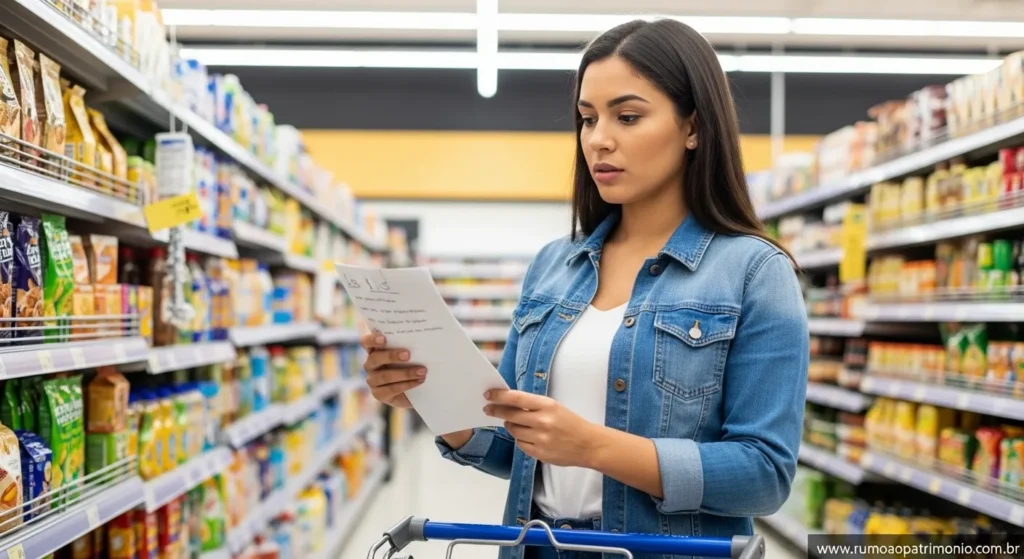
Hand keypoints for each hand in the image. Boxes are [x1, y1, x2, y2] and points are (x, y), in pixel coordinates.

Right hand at [360, 332, 426, 407]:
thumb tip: (423, 338)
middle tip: (408, 354)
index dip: (372, 339)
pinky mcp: (379, 394)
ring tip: (422, 371)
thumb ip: (411, 345)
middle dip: (391, 356)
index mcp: (375, 349)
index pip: (366, 342)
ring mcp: (372, 380)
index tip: (384, 338)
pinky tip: (418, 381)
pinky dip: (406, 384)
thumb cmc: (413, 364)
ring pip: (384, 376)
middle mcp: (371, 364)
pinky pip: (391, 389)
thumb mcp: (412, 353)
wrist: (417, 389)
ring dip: (405, 373)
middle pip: (374, 358)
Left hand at [483, 389, 604, 467]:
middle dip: (496, 411)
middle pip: (510, 415)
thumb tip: (507, 402)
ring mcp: (541, 439)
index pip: (516, 398)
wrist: (588, 444)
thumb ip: (532, 405)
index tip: (487, 394)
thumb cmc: (570, 422)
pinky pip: (520, 444)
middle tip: (488, 409)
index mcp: (547, 406)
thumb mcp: (554, 407)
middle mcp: (543, 422)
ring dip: (510, 426)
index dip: (499, 396)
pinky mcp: (540, 453)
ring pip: (513, 431)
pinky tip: (528, 436)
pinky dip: (521, 439)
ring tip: (516, 423)